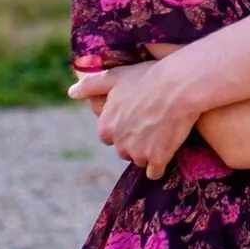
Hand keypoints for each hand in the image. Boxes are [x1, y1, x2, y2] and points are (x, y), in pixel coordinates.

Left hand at [68, 58, 193, 178]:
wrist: (179, 86)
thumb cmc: (146, 78)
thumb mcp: (115, 76)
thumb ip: (90, 86)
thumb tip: (71, 93)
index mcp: (106, 127)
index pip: (108, 136)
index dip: (121, 127)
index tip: (134, 115)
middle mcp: (119, 144)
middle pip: (124, 150)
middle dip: (133, 141)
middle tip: (149, 122)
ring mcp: (139, 153)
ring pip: (139, 160)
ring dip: (147, 152)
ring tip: (161, 131)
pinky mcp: (158, 159)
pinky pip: (155, 172)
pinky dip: (159, 164)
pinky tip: (165, 151)